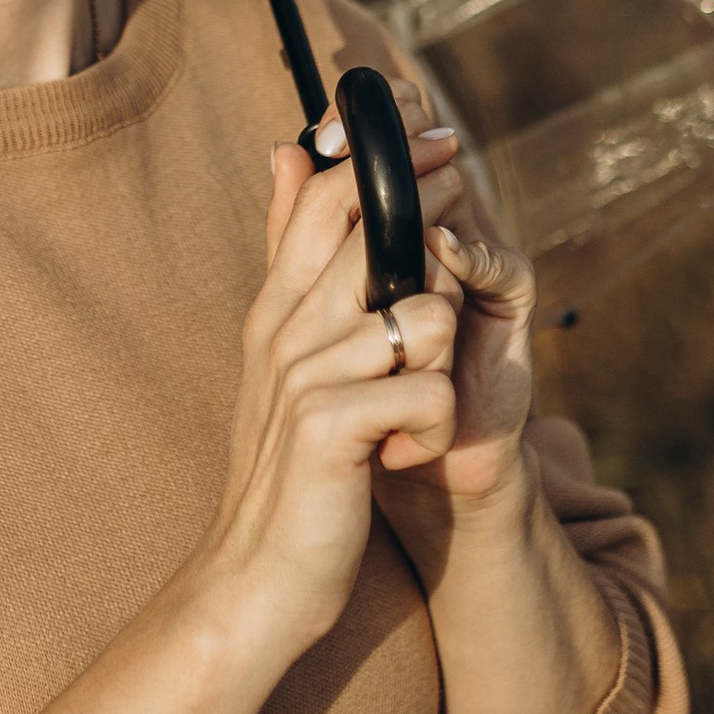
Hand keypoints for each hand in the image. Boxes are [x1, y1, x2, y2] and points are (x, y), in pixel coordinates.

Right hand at [200, 132, 463, 656]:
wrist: (255, 579)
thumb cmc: (289, 469)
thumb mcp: (285, 350)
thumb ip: (292, 252)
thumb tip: (289, 151)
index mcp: (278, 305)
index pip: (329, 190)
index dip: (389, 151)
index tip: (438, 134)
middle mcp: (285, 326)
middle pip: (371, 225)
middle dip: (434, 219)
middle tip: (458, 250)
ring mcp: (305, 374)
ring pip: (423, 314)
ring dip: (440, 368)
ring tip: (409, 414)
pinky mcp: (332, 428)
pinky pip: (428, 395)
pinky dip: (433, 431)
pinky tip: (401, 458)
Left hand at [332, 79, 538, 521]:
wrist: (407, 467)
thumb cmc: (360, 383)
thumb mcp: (317, 303)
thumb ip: (299, 231)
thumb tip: (281, 148)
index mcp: (397, 224)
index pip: (388, 146)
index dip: (363, 124)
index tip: (322, 127)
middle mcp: (442, 230)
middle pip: (430, 154)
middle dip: (397, 138)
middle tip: (355, 134)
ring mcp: (479, 264)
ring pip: (456, 206)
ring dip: (422, 202)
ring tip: (392, 190)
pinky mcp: (510, 306)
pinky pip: (497, 267)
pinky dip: (466, 257)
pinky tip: (439, 247)